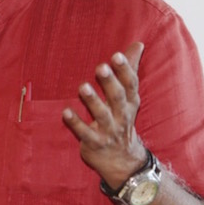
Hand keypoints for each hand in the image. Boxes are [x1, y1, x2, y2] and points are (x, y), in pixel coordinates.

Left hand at [62, 41, 146, 188]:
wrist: (123, 160)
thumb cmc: (122, 119)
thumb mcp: (129, 97)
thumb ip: (130, 70)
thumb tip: (138, 44)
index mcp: (130, 102)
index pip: (130, 84)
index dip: (125, 70)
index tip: (117, 55)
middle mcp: (121, 115)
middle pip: (117, 97)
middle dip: (109, 83)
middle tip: (101, 67)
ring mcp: (109, 130)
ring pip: (102, 115)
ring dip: (92, 101)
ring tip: (82, 86)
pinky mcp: (95, 143)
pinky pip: (85, 133)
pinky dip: (76, 123)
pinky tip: (65, 112)